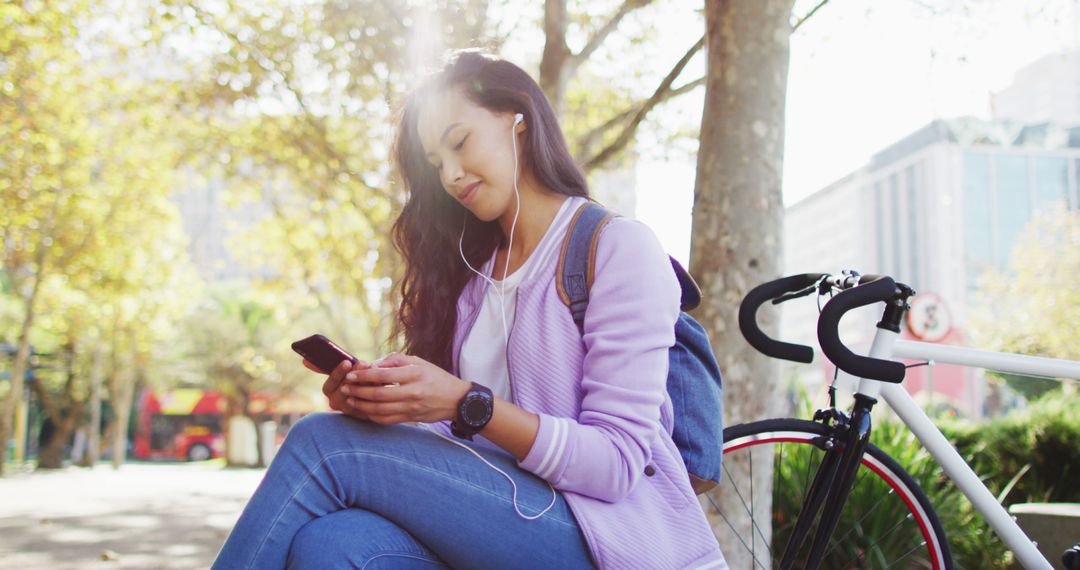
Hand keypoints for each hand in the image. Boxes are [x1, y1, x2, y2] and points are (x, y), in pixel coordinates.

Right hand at [304, 358, 372, 419]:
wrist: (373, 394)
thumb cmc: (355, 377)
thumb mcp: (345, 369)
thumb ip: (329, 366)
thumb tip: (304, 362)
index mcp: (330, 390)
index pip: (330, 384)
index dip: (338, 373)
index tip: (347, 362)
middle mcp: (336, 402)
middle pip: (343, 391)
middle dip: (355, 376)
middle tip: (364, 363)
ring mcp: (350, 409)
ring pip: (356, 397)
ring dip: (365, 383)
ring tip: (374, 371)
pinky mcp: (362, 414)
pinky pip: (367, 403)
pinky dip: (374, 391)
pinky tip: (380, 381)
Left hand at [338, 352, 469, 424]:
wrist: (457, 400)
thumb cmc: (436, 377)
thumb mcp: (420, 362)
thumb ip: (396, 361)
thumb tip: (374, 365)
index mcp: (415, 374)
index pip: (383, 375)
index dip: (364, 376)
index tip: (351, 375)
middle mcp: (413, 392)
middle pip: (378, 395)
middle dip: (358, 392)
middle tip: (345, 388)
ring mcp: (412, 407)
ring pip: (380, 410)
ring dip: (362, 405)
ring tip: (350, 400)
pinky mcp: (411, 418)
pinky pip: (387, 420)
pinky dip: (373, 416)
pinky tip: (365, 411)